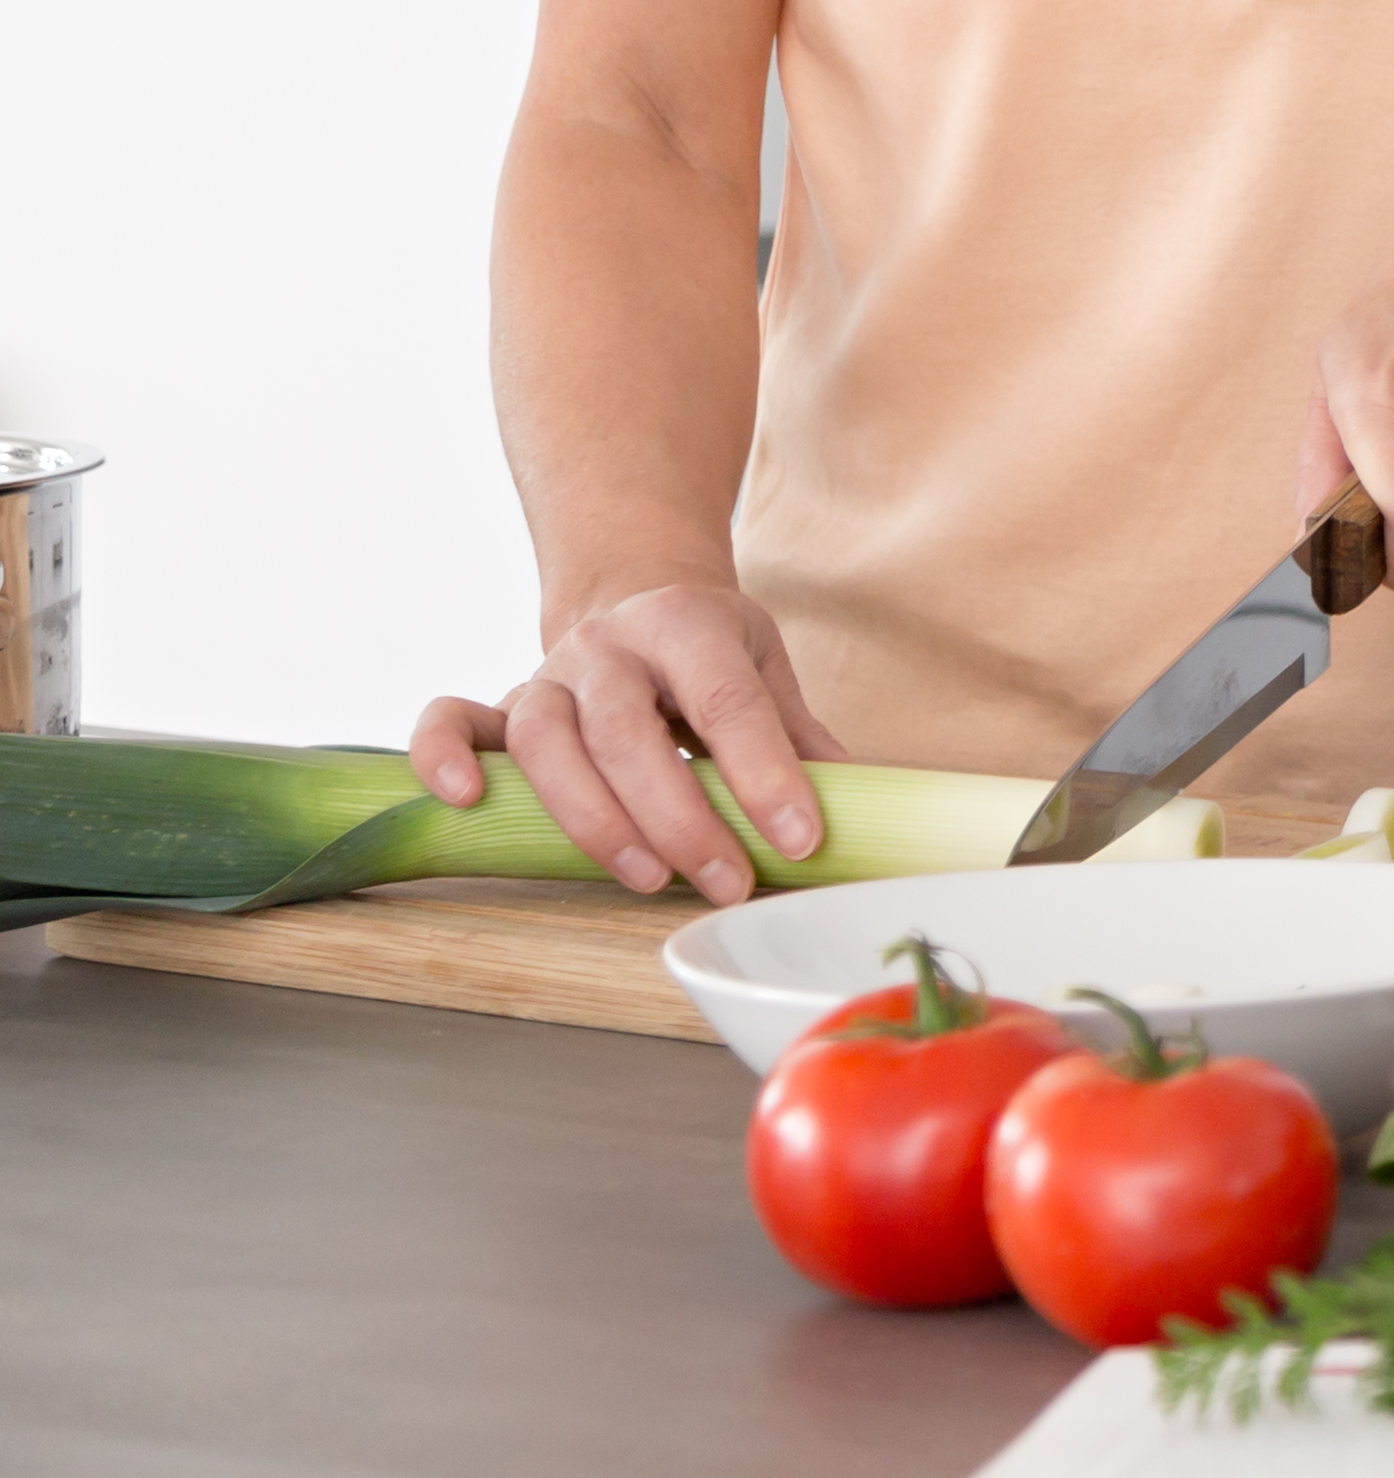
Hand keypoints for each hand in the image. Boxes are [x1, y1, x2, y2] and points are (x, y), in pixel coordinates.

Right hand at [408, 579, 838, 902]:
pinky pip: (448, 721)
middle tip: (727, 882)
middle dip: (681, 818)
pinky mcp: (499, 703)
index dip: (764, 775)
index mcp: (689, 625)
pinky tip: (469, 801)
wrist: (632, 595)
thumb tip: (866, 808)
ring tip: (648, 879)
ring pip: (548, 743)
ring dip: (595, 819)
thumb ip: (801, 736)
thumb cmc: (707, 648)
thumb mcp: (765, 666)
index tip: (799, 839)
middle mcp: (610, 645)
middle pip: (631, 734)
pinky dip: (443, 756)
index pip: (729, 703)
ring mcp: (547, 672)